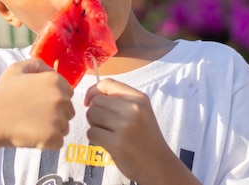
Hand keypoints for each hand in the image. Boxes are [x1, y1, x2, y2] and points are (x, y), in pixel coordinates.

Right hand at [0, 58, 74, 149]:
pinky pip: (58, 142)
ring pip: (64, 127)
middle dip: (55, 115)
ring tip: (31, 125)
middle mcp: (61, 97)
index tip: (37, 103)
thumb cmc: (2, 94)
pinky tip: (32, 136)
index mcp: (55, 80)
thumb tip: (53, 69)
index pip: (68, 93)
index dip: (54, 100)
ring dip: (52, 129)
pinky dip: (47, 142)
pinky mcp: (53, 137)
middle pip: (68, 111)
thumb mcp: (17, 69)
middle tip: (33, 116)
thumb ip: (38, 64)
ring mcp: (58, 118)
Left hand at [84, 79, 199, 184]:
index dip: (93, 91)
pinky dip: (95, 138)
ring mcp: (126, 126)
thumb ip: (120, 100)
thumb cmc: (145, 138)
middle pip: (96, 101)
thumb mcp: (140, 112)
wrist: (159, 165)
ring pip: (91, 115)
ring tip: (107, 133)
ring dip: (94, 125)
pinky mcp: (118, 143)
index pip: (107, 83)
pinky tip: (107, 143)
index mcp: (139, 98)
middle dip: (94, 112)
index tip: (89, 102)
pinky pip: (91, 132)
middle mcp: (134, 109)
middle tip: (104, 124)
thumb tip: (91, 96)